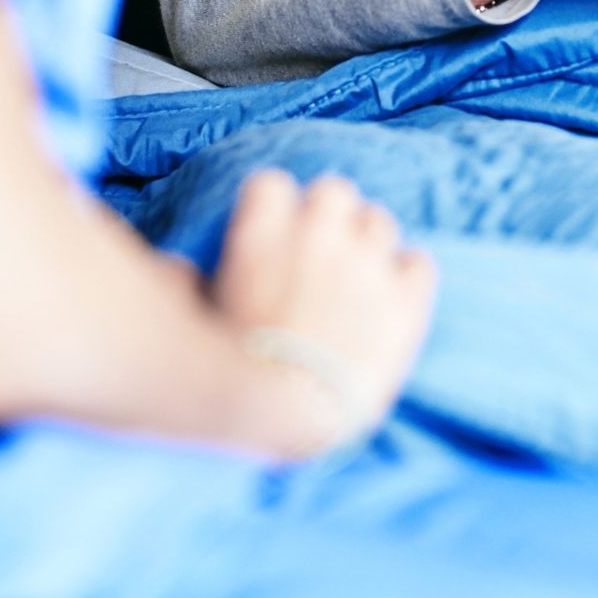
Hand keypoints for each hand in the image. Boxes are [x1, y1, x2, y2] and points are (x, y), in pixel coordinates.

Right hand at [209, 167, 437, 459]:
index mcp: (262, 232)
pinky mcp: (406, 297)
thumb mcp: (195, 320)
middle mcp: (319, 233)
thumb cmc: (232, 373)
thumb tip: (178, 272)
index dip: (274, 211)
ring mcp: (367, 261)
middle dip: (328, 219)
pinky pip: (418, 263)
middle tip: (318, 258)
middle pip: (334, 191)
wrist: (290, 413)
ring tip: (355, 285)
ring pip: (379, 221)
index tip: (272, 237)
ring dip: (367, 245)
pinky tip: (390, 306)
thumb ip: (187, 283)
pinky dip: (406, 280)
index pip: (272, 185)